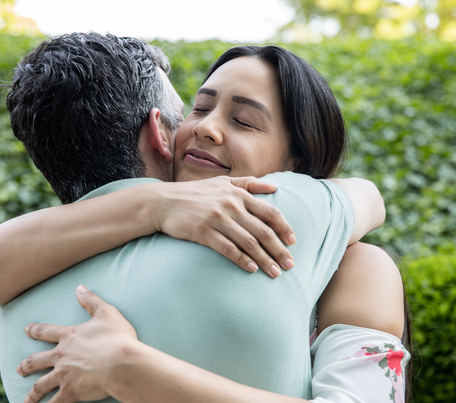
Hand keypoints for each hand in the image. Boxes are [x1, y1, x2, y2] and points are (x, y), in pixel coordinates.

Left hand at [16, 285, 138, 402]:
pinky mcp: (71, 392)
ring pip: (41, 385)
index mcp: (69, 337)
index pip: (46, 332)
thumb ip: (91, 301)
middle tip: (19, 368)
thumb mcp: (107, 313)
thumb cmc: (118, 338)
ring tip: (26, 399)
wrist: (123, 363)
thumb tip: (80, 287)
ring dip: (32, 394)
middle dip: (26, 365)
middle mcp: (62, 356)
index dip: (35, 330)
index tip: (26, 330)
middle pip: (37, 361)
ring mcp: (64, 375)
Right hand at [152, 176, 295, 277]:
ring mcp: (217, 219)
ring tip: (275, 272)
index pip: (270, 212)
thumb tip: (275, 186)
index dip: (284, 228)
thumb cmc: (194, 193)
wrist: (162, 202)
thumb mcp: (222, 182)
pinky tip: (252, 269)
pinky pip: (228, 249)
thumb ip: (249, 184)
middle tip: (290, 264)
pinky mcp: (203, 232)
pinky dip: (242, 260)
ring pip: (249, 242)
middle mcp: (231, 205)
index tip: (293, 242)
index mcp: (238, 194)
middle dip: (279, 250)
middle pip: (263, 231)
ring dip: (264, 259)